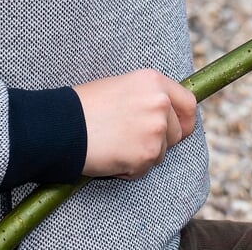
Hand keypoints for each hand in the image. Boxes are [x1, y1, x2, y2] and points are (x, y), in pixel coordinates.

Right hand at [72, 69, 196, 179]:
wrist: (62, 125)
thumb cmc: (84, 107)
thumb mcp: (121, 87)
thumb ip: (147, 98)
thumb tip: (165, 116)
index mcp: (154, 81)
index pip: (188, 103)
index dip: (184, 120)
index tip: (178, 129)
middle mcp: (160, 103)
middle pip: (177, 132)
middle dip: (159, 141)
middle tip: (130, 140)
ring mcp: (156, 129)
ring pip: (161, 153)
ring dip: (142, 155)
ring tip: (116, 145)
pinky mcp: (147, 153)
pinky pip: (145, 169)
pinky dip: (130, 169)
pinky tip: (111, 155)